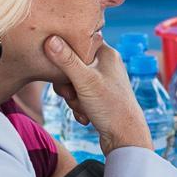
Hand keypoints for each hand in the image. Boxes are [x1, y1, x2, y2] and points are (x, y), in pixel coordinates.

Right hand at [45, 35, 151, 153]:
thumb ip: (66, 61)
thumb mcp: (85, 81)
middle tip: (72, 94)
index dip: (66, 53)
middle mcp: (106, 64)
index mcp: (106, 53)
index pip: (79, 41)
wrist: (125, 138)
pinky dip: (79, 107)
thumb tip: (50, 39)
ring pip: (73, 83)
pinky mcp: (101, 96)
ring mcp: (104, 81)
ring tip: (82, 107)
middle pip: (72, 65)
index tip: (62, 68)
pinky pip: (80, 96)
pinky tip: (86, 116)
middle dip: (67, 84)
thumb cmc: (111, 107)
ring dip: (73, 98)